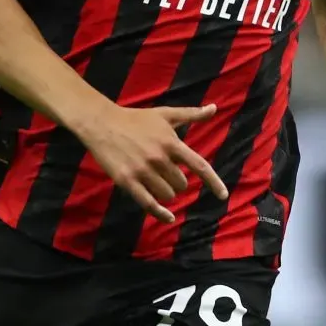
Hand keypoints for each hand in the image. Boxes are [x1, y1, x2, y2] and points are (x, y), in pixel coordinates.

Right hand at [81, 102, 226, 222]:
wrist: (103, 123)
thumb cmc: (136, 119)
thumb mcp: (165, 114)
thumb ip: (191, 114)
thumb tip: (214, 108)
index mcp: (171, 143)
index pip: (199, 165)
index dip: (214, 182)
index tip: (223, 195)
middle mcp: (160, 158)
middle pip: (181, 184)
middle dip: (176, 182)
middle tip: (165, 172)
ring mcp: (143, 171)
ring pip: (167, 195)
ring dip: (166, 193)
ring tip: (155, 181)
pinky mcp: (128, 181)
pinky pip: (149, 204)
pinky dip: (160, 213)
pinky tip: (168, 217)